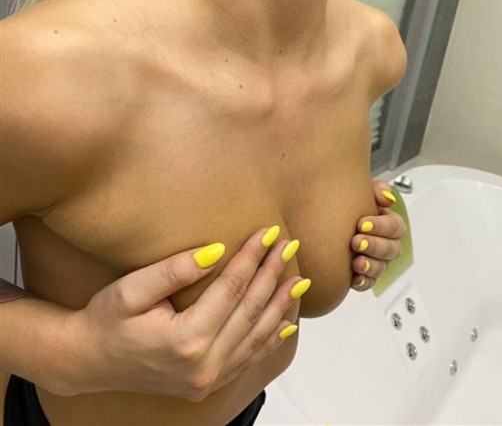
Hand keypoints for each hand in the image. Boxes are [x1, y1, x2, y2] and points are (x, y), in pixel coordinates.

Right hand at [62, 228, 305, 400]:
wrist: (88, 360)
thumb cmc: (106, 320)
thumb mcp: (130, 290)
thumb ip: (174, 270)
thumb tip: (216, 251)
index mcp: (185, 340)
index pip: (231, 289)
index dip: (252, 257)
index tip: (269, 231)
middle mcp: (203, 366)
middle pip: (249, 311)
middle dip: (273, 274)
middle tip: (290, 244)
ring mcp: (207, 380)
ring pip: (256, 336)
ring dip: (280, 305)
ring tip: (300, 278)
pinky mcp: (208, 384)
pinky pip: (249, 358)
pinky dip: (270, 337)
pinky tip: (286, 321)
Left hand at [350, 179, 407, 290]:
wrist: (326, 218)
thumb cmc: (348, 203)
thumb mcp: (361, 189)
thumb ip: (377, 189)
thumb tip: (387, 198)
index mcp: (388, 222)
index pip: (395, 226)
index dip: (381, 226)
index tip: (362, 223)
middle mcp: (386, 242)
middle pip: (391, 249)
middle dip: (375, 246)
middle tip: (356, 242)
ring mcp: (377, 260)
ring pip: (381, 267)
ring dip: (370, 265)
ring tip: (356, 262)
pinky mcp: (365, 274)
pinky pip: (369, 282)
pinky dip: (363, 281)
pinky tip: (354, 278)